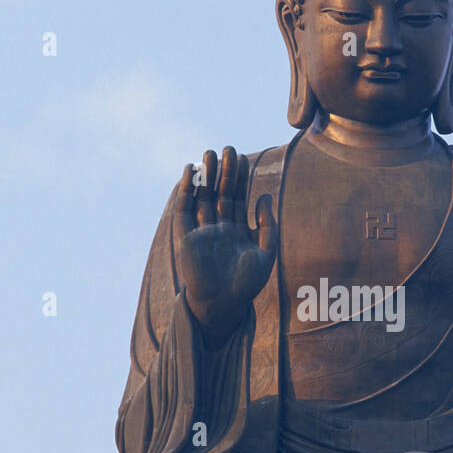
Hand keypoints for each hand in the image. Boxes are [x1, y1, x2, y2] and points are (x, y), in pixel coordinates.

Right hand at [173, 147, 276, 345]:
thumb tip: (264, 196)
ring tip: (209, 153)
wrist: (223, 305)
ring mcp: (201, 230)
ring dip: (205, 176)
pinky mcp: (185, 236)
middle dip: (224, 172)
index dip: (240, 178)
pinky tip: (191, 172)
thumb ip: (267, 226)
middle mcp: (218, 227)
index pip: (237, 197)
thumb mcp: (266, 253)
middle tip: (228, 148)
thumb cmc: (246, 285)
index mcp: (236, 230)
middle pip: (220, 193)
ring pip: (202, 197)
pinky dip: (186, 190)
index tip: (243, 158)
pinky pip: (184, 209)